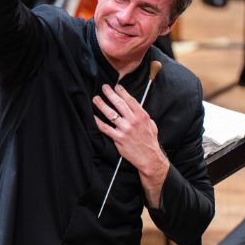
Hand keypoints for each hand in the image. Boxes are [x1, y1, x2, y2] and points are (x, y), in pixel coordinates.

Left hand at [93, 83, 168, 207]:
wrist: (149, 157)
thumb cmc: (150, 141)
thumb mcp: (151, 124)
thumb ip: (143, 115)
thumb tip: (135, 108)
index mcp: (142, 116)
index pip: (130, 100)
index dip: (122, 91)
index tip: (116, 86)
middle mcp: (133, 121)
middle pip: (119, 104)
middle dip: (110, 94)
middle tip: (104, 88)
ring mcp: (125, 129)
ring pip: (110, 114)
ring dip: (101, 105)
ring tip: (96, 99)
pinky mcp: (118, 138)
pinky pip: (105, 128)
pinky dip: (98, 122)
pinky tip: (94, 117)